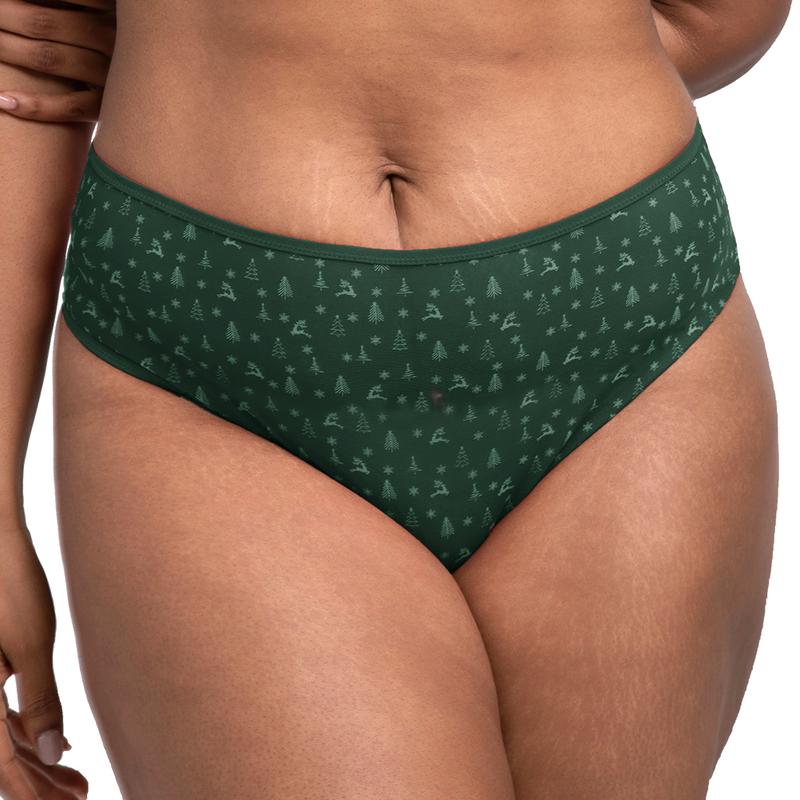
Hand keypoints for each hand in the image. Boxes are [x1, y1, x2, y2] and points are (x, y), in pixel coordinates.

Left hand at [0, 0, 114, 122]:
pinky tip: (3, 100)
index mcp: (109, 8)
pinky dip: (35, 106)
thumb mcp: (106, 17)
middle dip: (4, 17)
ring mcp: (113, 74)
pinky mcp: (111, 107)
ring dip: (8, 50)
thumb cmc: (120, 42)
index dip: (21, 1)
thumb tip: (30, 5)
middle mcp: (112, 37)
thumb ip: (83, 7)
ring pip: (50, 59)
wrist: (160, 86)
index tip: (3, 4)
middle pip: (43, 21)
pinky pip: (69, 107)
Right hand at [0, 526, 87, 798]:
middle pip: (0, 755)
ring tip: (74, 776)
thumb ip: (39, 700)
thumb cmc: (9, 586)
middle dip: (36, 781)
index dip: (32, 790)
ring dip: (33, 758)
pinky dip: (24, 730)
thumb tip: (50, 751)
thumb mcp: (31, 644)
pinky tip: (54, 743)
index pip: (1, 763)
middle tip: (77, 793)